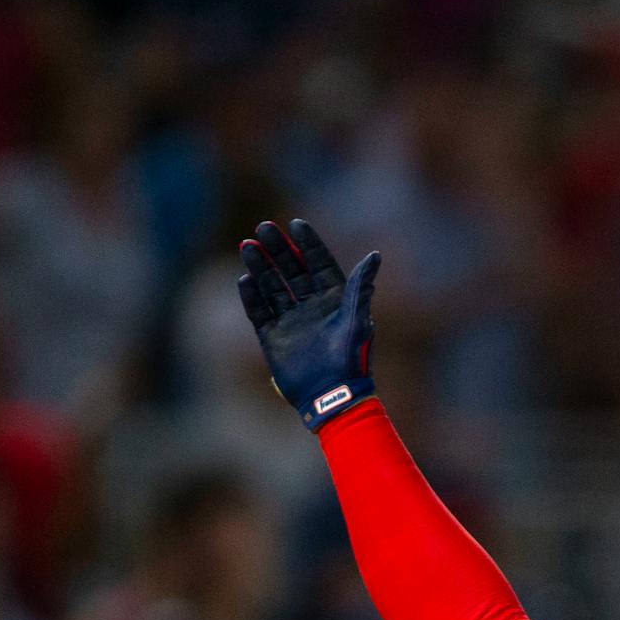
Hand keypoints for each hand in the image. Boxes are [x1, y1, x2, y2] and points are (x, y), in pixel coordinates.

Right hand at [236, 218, 381, 430]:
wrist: (331, 396)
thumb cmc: (350, 359)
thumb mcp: (357, 320)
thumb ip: (361, 288)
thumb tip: (375, 256)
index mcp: (335, 299)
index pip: (318, 263)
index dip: (308, 243)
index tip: (296, 223)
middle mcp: (312, 306)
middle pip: (291, 270)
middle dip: (278, 249)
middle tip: (263, 227)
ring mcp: (291, 321)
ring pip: (272, 286)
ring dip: (260, 266)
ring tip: (247, 245)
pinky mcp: (273, 338)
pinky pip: (259, 312)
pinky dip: (252, 296)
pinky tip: (245, 279)